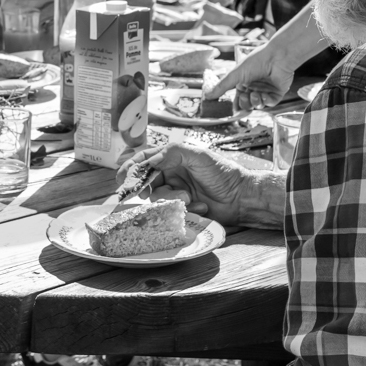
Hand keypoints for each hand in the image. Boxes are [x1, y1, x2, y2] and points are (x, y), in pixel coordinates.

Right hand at [120, 142, 254, 227]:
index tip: (122, 178)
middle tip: (144, 194)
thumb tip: (148, 160)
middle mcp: (171, 175)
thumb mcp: (197, 155)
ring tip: (189, 198)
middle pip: (147, 181)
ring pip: (158, 198)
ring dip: (172, 199)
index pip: (145, 160)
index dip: (131, 168)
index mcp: (172, 158)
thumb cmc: (222, 172)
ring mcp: (176, 192)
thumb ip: (171, 153)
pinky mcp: (183, 210)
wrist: (242, 197)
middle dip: (146, 188)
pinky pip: (172, 212)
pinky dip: (186, 209)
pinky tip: (201, 207)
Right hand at [206, 42, 294, 111]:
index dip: (235, 104)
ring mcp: (266, 91)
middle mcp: (254, 87)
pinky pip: (270, 103)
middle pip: (247, 104)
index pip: (237, 98)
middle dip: (245, 103)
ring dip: (255, 102)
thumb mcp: (235, 74)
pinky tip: (264, 94)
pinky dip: (266, 101)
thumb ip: (222, 86)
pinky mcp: (276, 93)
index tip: (232, 110)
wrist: (276, 58)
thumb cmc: (255, 62)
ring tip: (255, 94)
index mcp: (244, 82)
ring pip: (258, 105)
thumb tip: (207, 96)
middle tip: (244, 96)